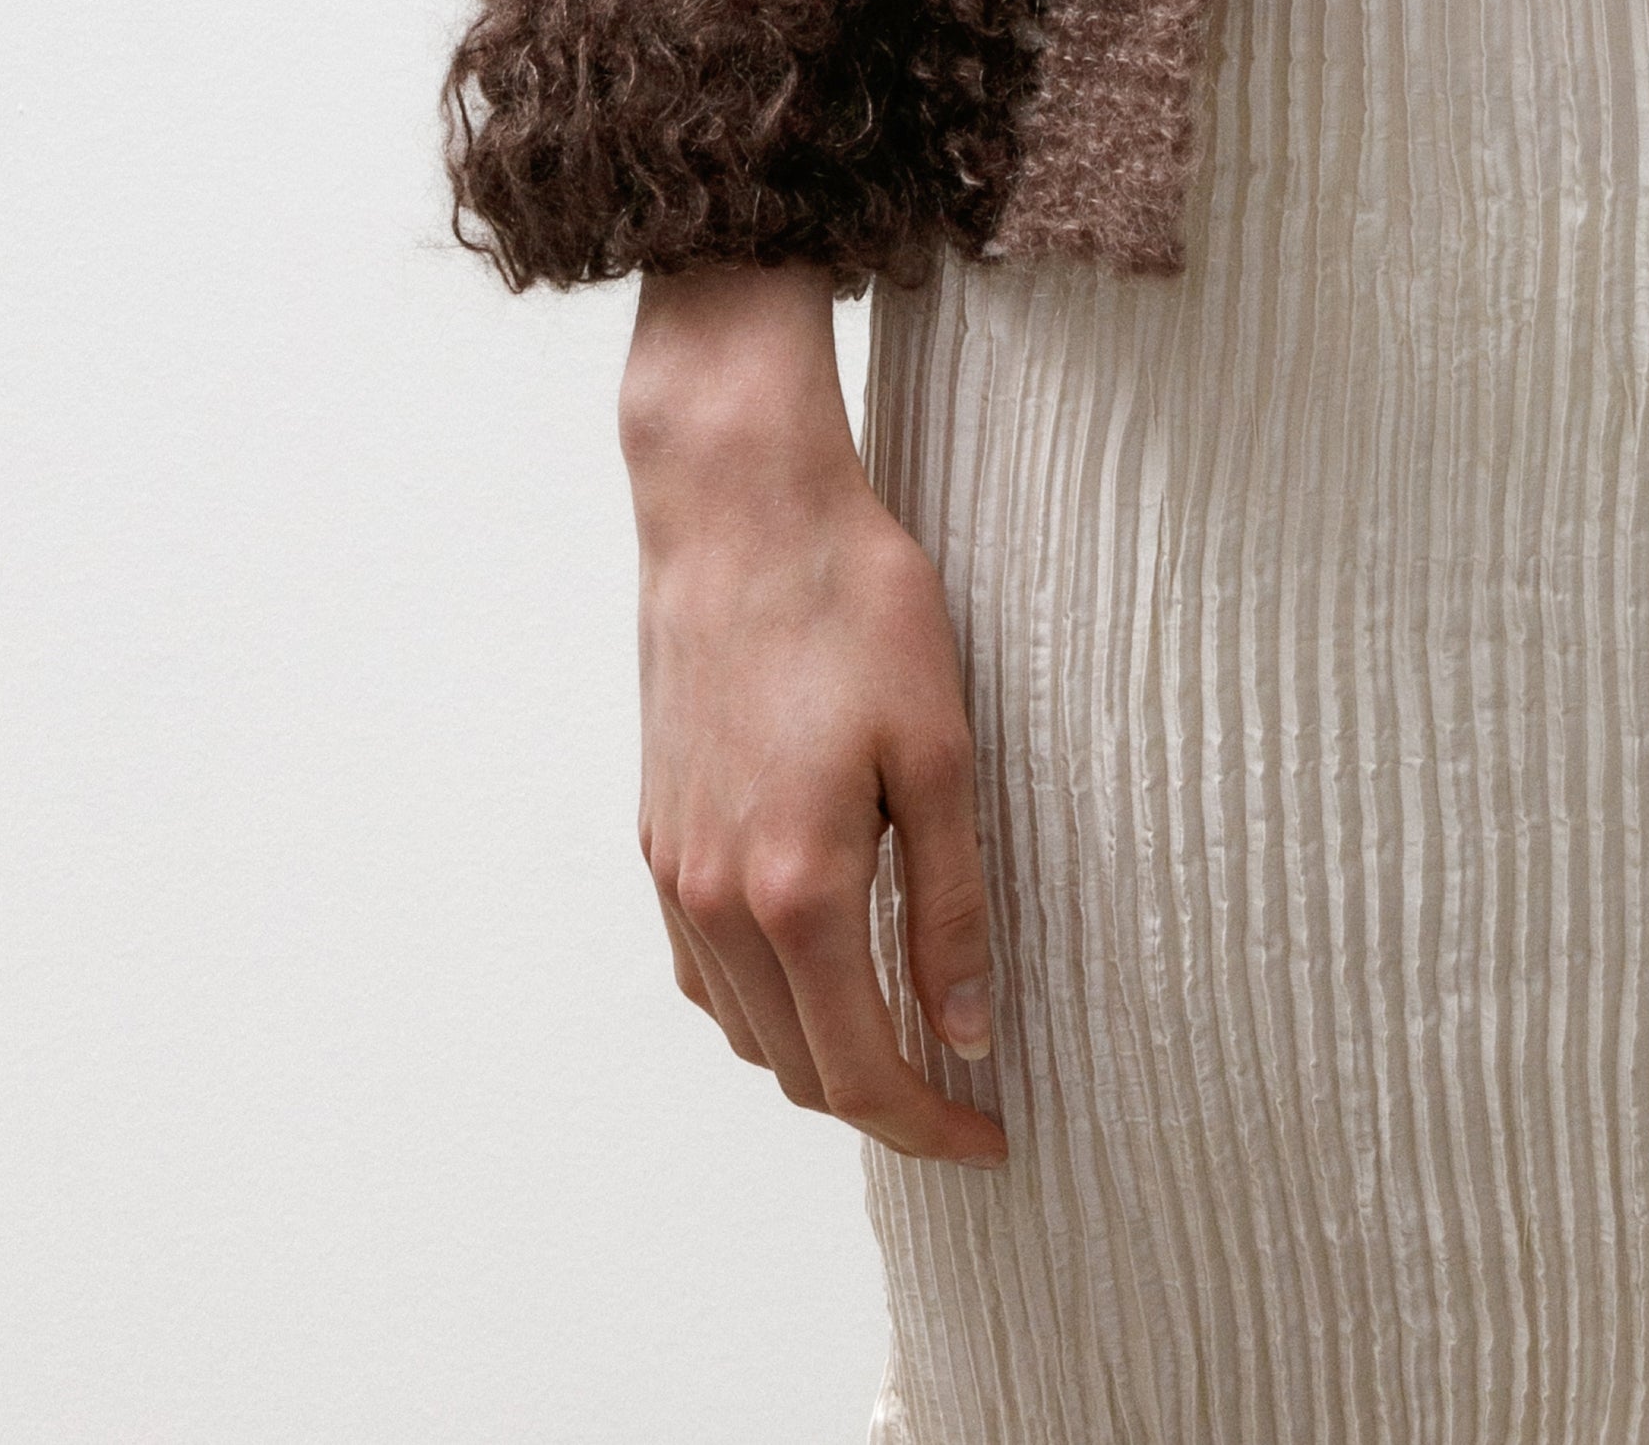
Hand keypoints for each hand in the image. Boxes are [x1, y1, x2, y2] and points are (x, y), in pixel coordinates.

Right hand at [619, 266, 1008, 1169]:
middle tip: (963, 1099)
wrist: (740, 510)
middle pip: (795, 1067)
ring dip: (816, 1058)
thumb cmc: (854, 608)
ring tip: (900, 1043)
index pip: (861, 1069)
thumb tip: (969, 1031)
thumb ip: (952, 905)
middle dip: (881, 1103)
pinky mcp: (656, 833)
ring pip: (741, 1028)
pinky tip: (811, 974)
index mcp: (795, 891)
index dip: (930, 1125)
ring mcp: (675, 871)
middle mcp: (718, 901)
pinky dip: (759, 1004)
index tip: (992, 1138)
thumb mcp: (939, 751)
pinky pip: (702, 970)